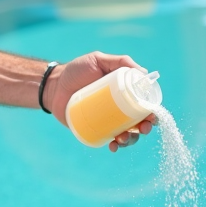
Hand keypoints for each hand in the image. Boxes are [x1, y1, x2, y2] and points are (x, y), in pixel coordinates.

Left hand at [43, 51, 157, 151]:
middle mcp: (119, 108)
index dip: (151, 112)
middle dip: (144, 128)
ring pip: (126, 133)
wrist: (53, 86)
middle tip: (141, 129)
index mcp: (124, 92)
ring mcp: (108, 120)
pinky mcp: (96, 129)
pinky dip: (115, 146)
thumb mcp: (98, 60)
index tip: (152, 116)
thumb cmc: (77, 70)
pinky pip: (109, 140)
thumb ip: (119, 61)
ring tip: (122, 137)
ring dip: (130, 140)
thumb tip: (144, 73)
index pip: (143, 103)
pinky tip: (113, 145)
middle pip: (138, 121)